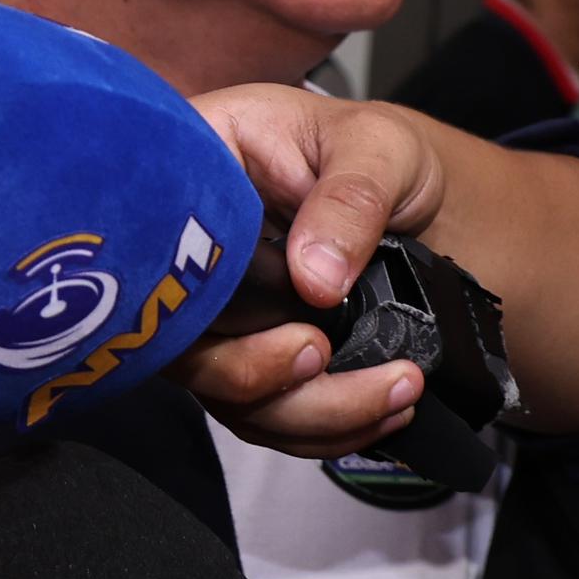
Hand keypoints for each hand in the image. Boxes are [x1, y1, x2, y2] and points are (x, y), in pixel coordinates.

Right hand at [169, 86, 441, 459]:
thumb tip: (313, 281)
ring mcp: (218, 316)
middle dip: (254, 370)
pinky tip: (386, 411)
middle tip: (323, 351)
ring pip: (227, 394)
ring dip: (310, 413)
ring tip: (395, 388)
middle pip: (179, 340)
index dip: (191, 288)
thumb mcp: (378, 147)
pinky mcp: (254, 357)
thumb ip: (349, 201)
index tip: (271, 299)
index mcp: (195, 175)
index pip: (153, 241)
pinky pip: (268, 418)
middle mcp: (189, 255)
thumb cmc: (384, 152)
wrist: (425, 198)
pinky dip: (328, 431)